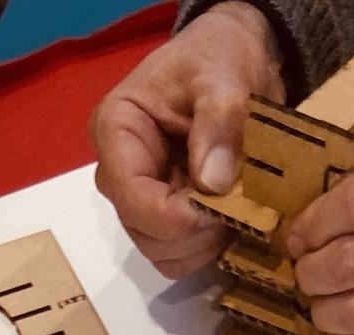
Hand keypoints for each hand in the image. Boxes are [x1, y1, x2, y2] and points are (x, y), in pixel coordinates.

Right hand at [92, 2, 283, 277]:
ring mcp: (138, 201)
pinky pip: (180, 256)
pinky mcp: (162, 218)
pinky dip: (209, 247)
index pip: (131, 198)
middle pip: (146, 234)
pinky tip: (230, 217)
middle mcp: (118, 174)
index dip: (177, 216)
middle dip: (195, 230)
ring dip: (204, 243)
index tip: (221, 205)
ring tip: (234, 206)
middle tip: (237, 202)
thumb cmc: (217, 58)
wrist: (231, 59)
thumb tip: (212, 183)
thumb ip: (219, 122)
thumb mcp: (223, 77)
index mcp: (116, 131)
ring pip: (163, 253)